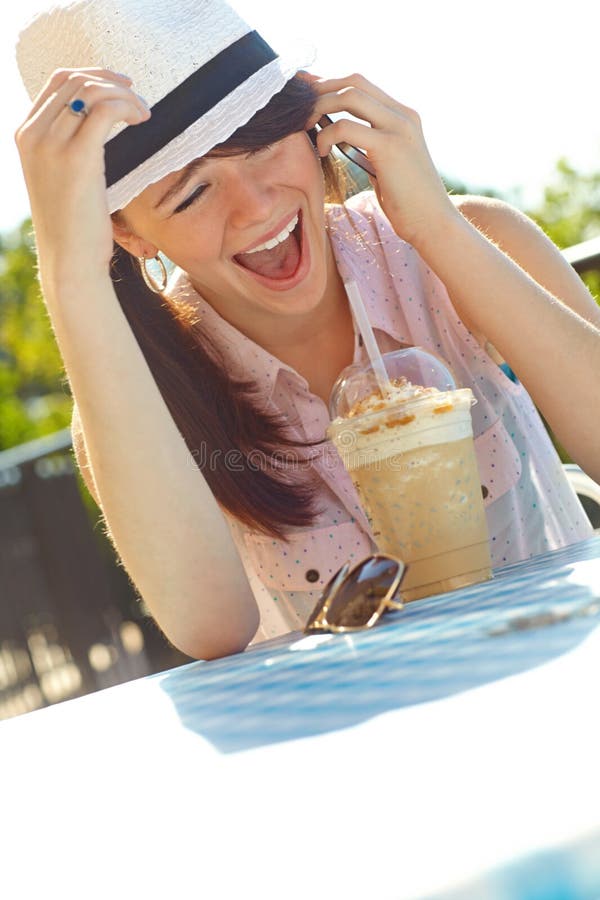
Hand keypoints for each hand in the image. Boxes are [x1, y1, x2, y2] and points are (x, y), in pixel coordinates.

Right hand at [14, 68, 149, 292]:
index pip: (57, 81)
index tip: (120, 86)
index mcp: (25, 135)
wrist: (69, 259)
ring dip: (124, 95)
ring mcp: (51, 145)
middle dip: (111, 81)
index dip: (92, 75)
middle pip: (74, 79)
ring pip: (90, 91)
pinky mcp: (77, 158)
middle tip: (138, 98)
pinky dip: (127, 108)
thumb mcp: (60, 178)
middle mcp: (33, 134)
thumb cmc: (73, 225)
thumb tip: (93, 125)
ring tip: (144, 114)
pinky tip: (142, 121)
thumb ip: (67, 147)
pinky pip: (105, 111)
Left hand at [305, 72, 458, 248]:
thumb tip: (339, 136)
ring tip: (305, 126)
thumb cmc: (407, 202)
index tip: (307, 94)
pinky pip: (346, 127)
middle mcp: (403, 115)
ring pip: (349, 96)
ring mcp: (398, 128)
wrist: (433, 223)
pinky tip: (321, 151)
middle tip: (298, 106)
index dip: (331, 84)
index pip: (362, 85)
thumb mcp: (388, 165)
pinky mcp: (389, 147)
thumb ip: (370, 144)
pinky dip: (327, 135)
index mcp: (403, 116)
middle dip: (321, 89)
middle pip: (354, 82)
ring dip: (320, 107)